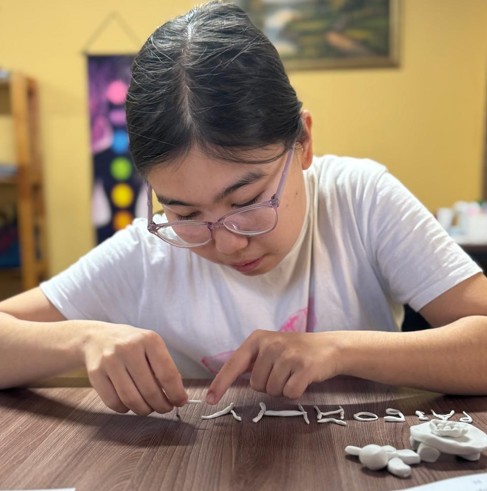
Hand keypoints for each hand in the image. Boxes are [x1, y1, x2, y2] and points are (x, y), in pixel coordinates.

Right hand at [83, 322, 187, 414]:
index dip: (176, 393)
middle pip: (150, 390)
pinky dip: (125, 409)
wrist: (98, 338)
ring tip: (149, 407)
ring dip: (144, 410)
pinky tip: (130, 403)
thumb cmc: (132, 345)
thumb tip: (178, 396)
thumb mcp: (151, 346)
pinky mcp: (95, 374)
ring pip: (131, 399)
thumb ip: (164, 367)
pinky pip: (114, 403)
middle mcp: (129, 348)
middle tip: (166, 408)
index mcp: (149, 340)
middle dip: (161, 405)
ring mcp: (110, 361)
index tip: (181, 401)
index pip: (167, 374)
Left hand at [206, 330, 338, 403]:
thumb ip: (250, 361)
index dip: (221, 383)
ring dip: (282, 388)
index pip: (234, 364)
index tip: (210, 400)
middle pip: (255, 384)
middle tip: (282, 372)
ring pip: (272, 391)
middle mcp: (270, 344)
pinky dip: (295, 392)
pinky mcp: (304, 367)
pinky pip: (289, 394)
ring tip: (293, 373)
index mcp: (257, 338)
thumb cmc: (293, 351)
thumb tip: (224, 379)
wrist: (328, 347)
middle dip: (267, 385)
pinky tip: (302, 378)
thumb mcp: (269, 348)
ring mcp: (288, 355)